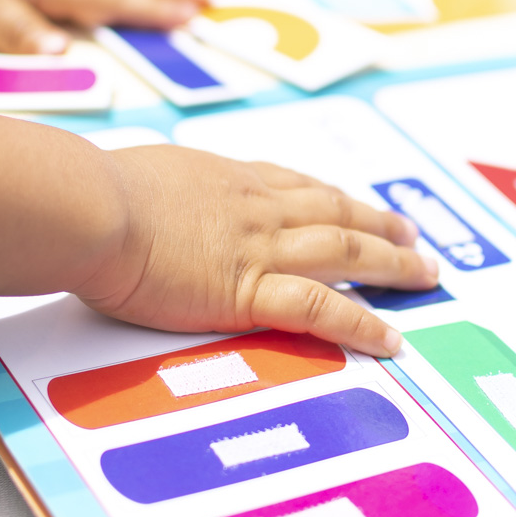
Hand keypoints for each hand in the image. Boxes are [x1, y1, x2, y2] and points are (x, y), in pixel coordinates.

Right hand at [80, 146, 439, 355]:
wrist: (92, 210)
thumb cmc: (94, 195)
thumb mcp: (135, 178)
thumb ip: (153, 192)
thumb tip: (139, 198)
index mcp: (224, 179)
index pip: (292, 185)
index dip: (330, 197)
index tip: (352, 204)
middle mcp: (254, 207)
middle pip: (334, 212)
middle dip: (378, 224)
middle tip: (410, 237)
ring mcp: (259, 248)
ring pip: (345, 252)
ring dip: (391, 264)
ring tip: (423, 276)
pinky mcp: (251, 293)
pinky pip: (322, 310)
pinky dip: (361, 323)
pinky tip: (389, 338)